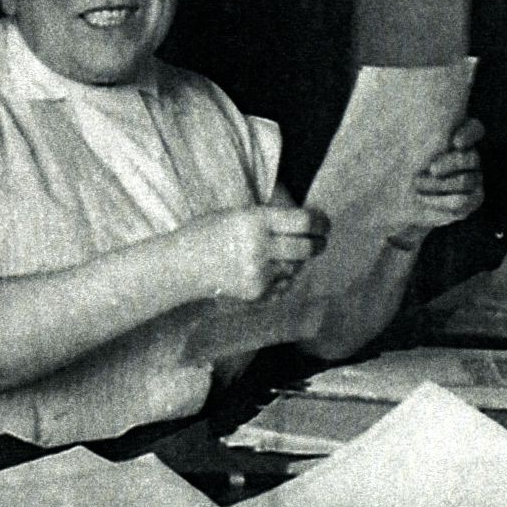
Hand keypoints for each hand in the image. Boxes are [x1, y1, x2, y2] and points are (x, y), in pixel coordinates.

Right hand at [195, 205, 329, 301]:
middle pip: (308, 247)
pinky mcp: (257, 293)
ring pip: (297, 267)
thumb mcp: (238, 213)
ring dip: (298, 260)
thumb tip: (306, 218)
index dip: (321, 221)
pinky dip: (284, 277)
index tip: (324, 222)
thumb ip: (269, 217)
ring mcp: (259, 274)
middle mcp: (260, 247)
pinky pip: (284, 285)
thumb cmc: (209, 232)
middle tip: (320, 240)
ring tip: (289, 254)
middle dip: (318, 243)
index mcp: (255, 220)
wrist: (182, 265)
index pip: (304, 221)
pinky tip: (273, 270)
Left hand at [394, 118, 484, 243]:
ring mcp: (472, 179)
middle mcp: (468, 157)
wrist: (389, 196)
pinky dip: (443, 201)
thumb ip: (407, 120)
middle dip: (452, 163)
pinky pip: (466, 201)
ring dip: (441, 184)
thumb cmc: (392, 161)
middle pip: (472, 157)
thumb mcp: (395, 141)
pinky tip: (422, 199)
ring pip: (468, 180)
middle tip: (432, 169)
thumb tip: (408, 96)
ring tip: (416, 184)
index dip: (469, 134)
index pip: (474, 129)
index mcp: (456, 136)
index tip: (455, 142)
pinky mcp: (470, 200)